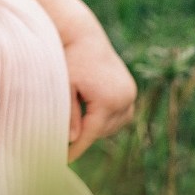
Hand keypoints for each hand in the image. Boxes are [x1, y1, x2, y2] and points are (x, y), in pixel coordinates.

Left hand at [63, 30, 136, 160]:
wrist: (82, 35)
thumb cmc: (68, 59)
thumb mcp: (64, 88)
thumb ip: (68, 115)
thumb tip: (73, 140)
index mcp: (107, 99)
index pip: (90, 133)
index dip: (77, 148)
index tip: (64, 160)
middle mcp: (124, 97)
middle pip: (102, 130)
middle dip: (85, 137)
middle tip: (65, 144)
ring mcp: (130, 93)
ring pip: (113, 124)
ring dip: (97, 128)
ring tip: (77, 127)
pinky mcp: (130, 89)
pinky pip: (120, 114)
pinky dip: (106, 118)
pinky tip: (91, 116)